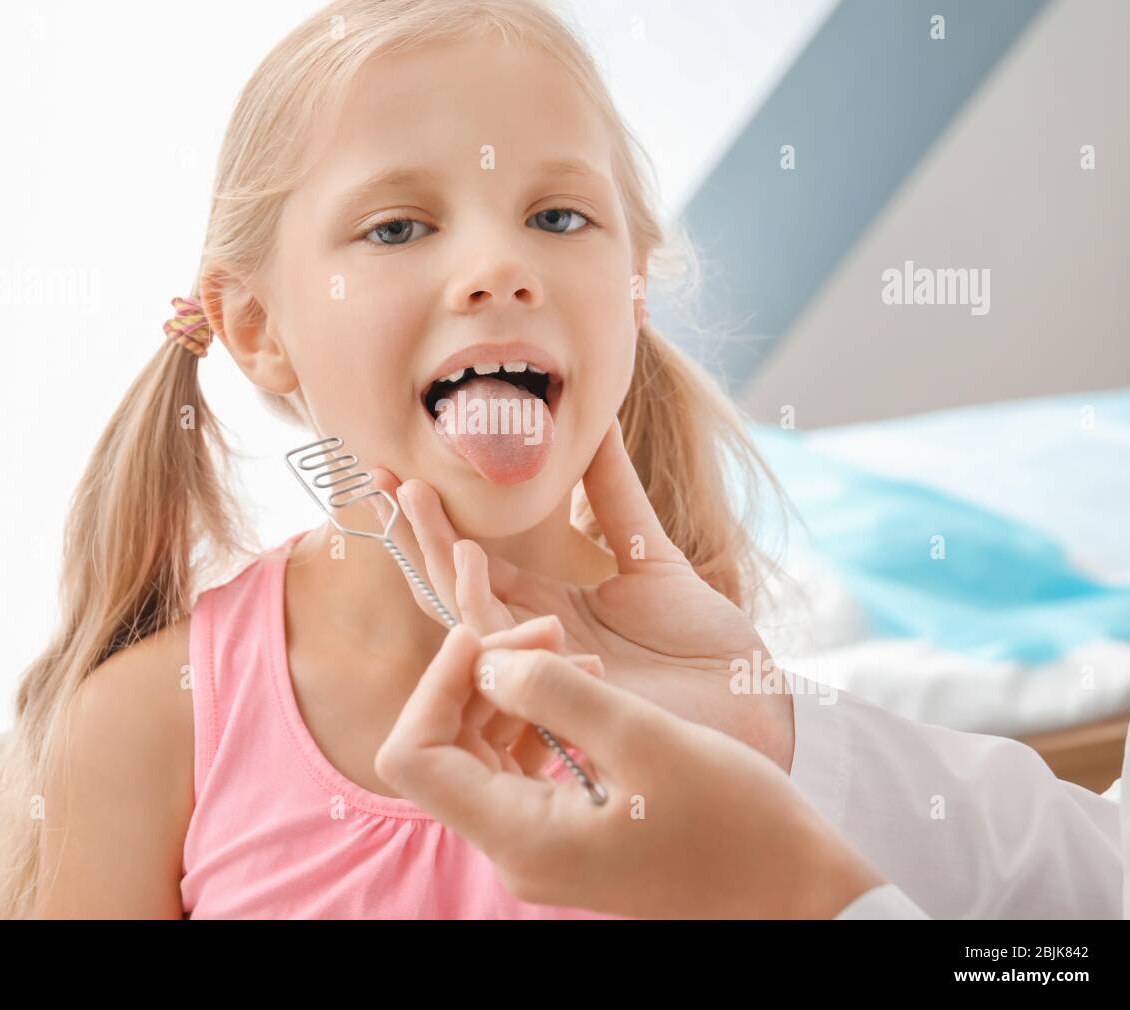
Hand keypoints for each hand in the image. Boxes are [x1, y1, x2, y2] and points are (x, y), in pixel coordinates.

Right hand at [369, 419, 792, 770]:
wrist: (751, 708)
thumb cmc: (710, 648)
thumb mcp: (654, 556)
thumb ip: (616, 497)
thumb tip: (599, 422)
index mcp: (548, 609)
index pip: (474, 562)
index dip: (437, 520)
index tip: (401, 468)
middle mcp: (531, 640)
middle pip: (453, 584)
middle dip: (413, 534)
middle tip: (378, 476)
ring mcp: (540, 668)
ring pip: (463, 611)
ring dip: (434, 554)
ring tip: (413, 495)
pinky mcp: (558, 693)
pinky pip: (504, 649)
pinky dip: (479, 604)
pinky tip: (468, 554)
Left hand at [374, 618, 882, 918]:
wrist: (793, 886)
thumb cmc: (735, 821)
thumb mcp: (644, 739)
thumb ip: (554, 692)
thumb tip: (485, 661)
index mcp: (519, 835)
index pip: (415, 755)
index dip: (435, 683)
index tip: (489, 635)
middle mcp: (513, 845)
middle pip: (441, 745)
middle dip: (478, 673)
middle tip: (546, 629)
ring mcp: (536, 838)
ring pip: (477, 747)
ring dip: (508, 687)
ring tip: (572, 650)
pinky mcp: (563, 826)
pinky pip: (517, 759)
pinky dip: (536, 712)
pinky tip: (583, 682)